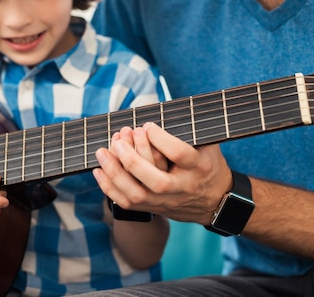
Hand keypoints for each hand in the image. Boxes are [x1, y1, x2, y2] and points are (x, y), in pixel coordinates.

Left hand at [93, 122, 232, 223]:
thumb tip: (156, 106)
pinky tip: (99, 171)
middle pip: (157, 181)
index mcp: (198, 167)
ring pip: (138, 195)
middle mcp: (182, 187)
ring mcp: (167, 201)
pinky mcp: (155, 208)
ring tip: (102, 153)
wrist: (214, 202)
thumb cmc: (207, 164)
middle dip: (133, 161)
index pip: (179, 153)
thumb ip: (187, 128)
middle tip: (119, 140)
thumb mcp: (207, 144)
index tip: (147, 125)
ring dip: (116, 174)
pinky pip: (128, 203)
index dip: (160, 138)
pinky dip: (110, 188)